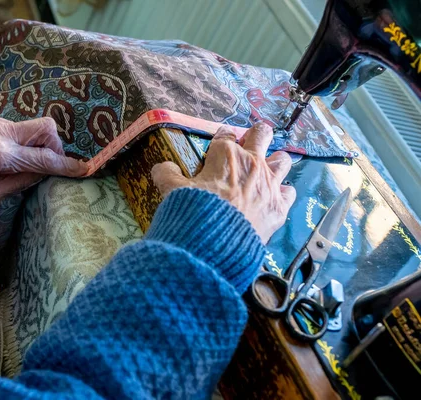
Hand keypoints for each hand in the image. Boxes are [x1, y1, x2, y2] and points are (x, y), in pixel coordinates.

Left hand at [0, 117, 86, 207]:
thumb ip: (20, 182)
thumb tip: (45, 172)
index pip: (43, 158)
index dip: (66, 165)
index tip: (85, 169)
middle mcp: (1, 133)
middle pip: (47, 129)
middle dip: (57, 147)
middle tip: (50, 166)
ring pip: (38, 126)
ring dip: (44, 144)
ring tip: (33, 165)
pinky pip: (25, 129)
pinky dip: (32, 142)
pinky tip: (21, 158)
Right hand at [151, 123, 295, 242]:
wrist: (215, 242)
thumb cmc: (193, 210)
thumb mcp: (171, 189)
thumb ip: (167, 174)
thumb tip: (162, 167)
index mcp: (225, 154)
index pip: (226, 135)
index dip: (221, 139)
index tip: (218, 146)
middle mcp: (252, 163)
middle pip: (261, 134)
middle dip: (256, 135)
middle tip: (250, 144)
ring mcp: (269, 184)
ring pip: (283, 159)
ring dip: (275, 161)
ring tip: (267, 168)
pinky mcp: (279, 206)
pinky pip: (289, 191)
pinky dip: (283, 193)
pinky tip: (274, 197)